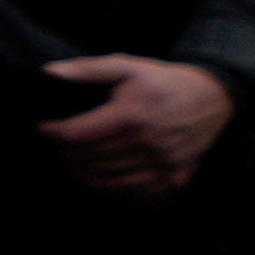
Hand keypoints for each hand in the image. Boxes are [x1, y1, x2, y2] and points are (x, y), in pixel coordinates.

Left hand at [37, 52, 235, 198]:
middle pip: (88, 158)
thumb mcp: (127, 66)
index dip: (53, 132)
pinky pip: (133, 189)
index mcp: (130, 116)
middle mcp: (146, 143)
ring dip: (83, 171)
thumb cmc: (162, 80)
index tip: (43, 127)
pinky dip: (111, 185)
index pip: (76, 135)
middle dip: (66, 151)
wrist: (211, 97)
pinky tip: (99, 175)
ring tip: (72, 161)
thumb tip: (49, 73)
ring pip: (106, 177)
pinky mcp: (173, 175)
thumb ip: (87, 70)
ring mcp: (161, 162)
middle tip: (58, 144)